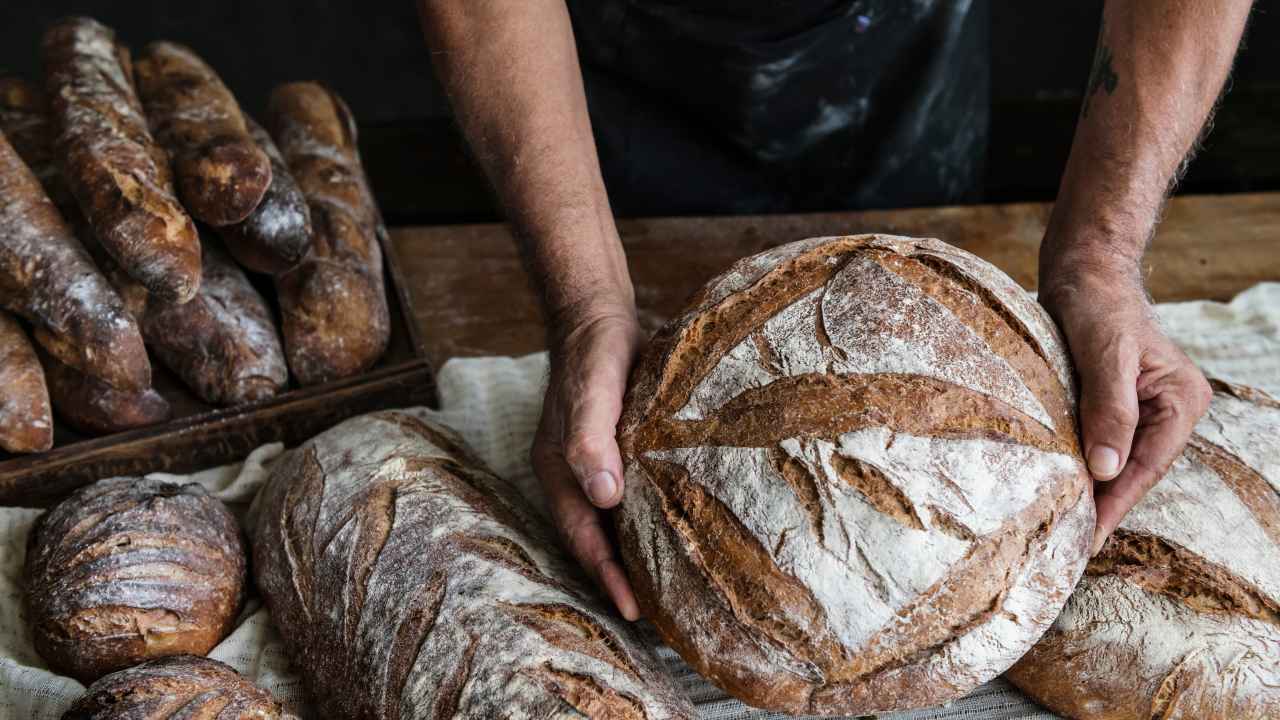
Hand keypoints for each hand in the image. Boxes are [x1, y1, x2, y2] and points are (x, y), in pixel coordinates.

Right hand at [531, 302, 643, 619]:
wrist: (600, 315)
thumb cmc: (594, 353)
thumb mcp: (593, 391)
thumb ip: (593, 439)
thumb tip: (605, 497)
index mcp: (559, 471)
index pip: (583, 538)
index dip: (607, 576)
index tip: (635, 612)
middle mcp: (575, 476)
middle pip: (595, 539)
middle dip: (621, 577)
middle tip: (660, 616)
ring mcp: (596, 465)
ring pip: (614, 522)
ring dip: (636, 553)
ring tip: (670, 587)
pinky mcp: (621, 450)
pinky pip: (632, 497)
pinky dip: (648, 520)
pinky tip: (677, 529)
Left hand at [1040, 261, 1211, 554]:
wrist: (1082, 269)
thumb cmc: (1097, 302)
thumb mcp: (1104, 353)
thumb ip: (1109, 409)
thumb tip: (1106, 469)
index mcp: (1180, 400)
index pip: (1146, 466)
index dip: (1115, 504)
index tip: (1087, 538)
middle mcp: (1168, 410)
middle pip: (1132, 470)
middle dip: (1101, 504)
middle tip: (1065, 544)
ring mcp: (1142, 409)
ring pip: (1114, 461)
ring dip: (1088, 489)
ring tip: (1058, 527)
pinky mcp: (1113, 404)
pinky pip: (1098, 443)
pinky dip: (1079, 465)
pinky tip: (1057, 486)